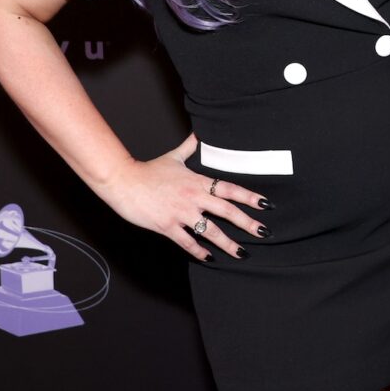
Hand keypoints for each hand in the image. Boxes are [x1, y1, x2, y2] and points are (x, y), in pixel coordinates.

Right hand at [92, 134, 270, 260]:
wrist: (123, 182)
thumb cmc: (148, 170)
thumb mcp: (173, 157)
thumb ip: (190, 147)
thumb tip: (200, 132)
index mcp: (198, 182)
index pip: (230, 189)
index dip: (250, 197)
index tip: (266, 205)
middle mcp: (194, 198)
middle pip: (227, 212)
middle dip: (248, 223)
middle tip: (265, 232)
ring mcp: (181, 213)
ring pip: (211, 231)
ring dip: (229, 243)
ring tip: (243, 253)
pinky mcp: (167, 226)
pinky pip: (188, 242)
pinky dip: (200, 251)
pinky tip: (211, 258)